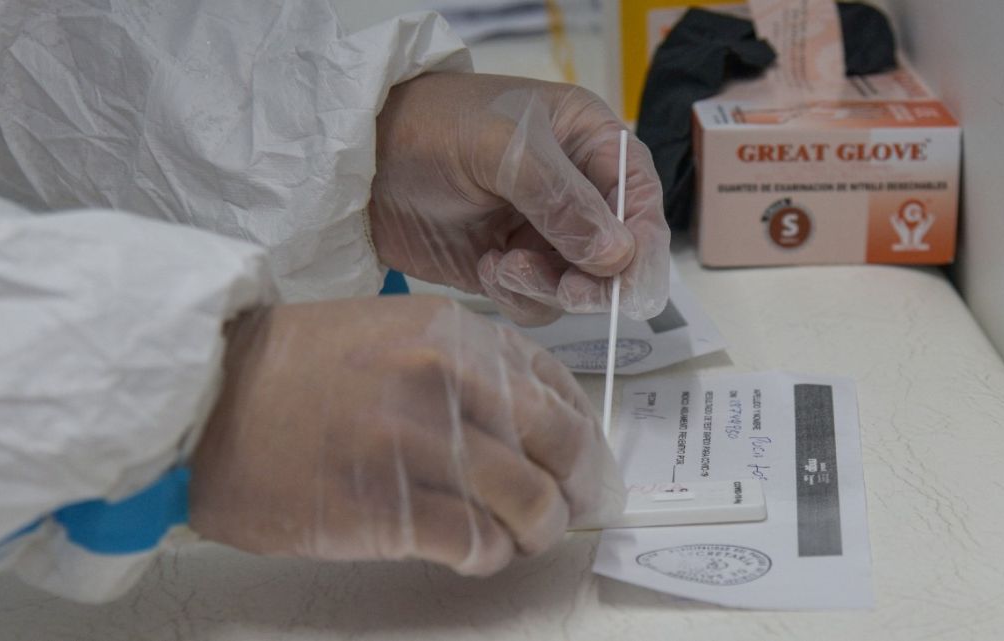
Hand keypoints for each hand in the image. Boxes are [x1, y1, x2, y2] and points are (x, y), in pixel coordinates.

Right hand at [189, 296, 623, 573]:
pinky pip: (477, 544)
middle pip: (562, 445)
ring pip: (531, 503)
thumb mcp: (390, 334)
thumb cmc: (289, 371)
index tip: (583, 461)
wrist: (204, 404)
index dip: (583, 434)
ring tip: (515, 537)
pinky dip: (489, 557)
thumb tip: (533, 420)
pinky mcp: (392, 507)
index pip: (557, 386)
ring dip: (536, 530)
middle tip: (574, 507)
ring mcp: (420, 444)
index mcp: (451, 333)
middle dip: (580, 487)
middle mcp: (447, 380)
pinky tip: (472, 552)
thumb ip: (466, 366)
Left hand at [369, 73, 669, 326]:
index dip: (643, 241)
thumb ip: (562, 201)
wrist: (360, 163)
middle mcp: (576, 190)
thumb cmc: (432, 128)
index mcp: (589, 141)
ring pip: (583, 285)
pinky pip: (541, 301)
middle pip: (620, 254)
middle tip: (568, 291)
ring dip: (551, 289)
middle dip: (598, 279)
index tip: (625, 278)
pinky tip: (488, 269)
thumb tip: (617, 255)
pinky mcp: (511, 267)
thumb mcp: (503, 150)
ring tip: (505, 267)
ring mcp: (543, 233)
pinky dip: (521, 297)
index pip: (641, 198)